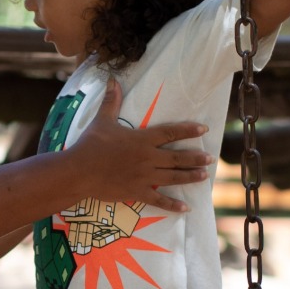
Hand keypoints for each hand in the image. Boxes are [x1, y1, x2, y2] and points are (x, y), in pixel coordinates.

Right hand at [67, 77, 209, 210]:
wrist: (78, 171)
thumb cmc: (90, 145)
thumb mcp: (102, 120)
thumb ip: (111, 101)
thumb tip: (113, 80)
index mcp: (141, 139)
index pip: (170, 133)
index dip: (188, 130)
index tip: (204, 129)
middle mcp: (147, 158)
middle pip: (177, 158)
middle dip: (195, 158)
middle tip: (210, 159)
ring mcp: (143, 177)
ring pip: (172, 177)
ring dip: (190, 177)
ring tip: (204, 177)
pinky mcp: (136, 192)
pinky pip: (158, 200)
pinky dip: (172, 205)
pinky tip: (185, 208)